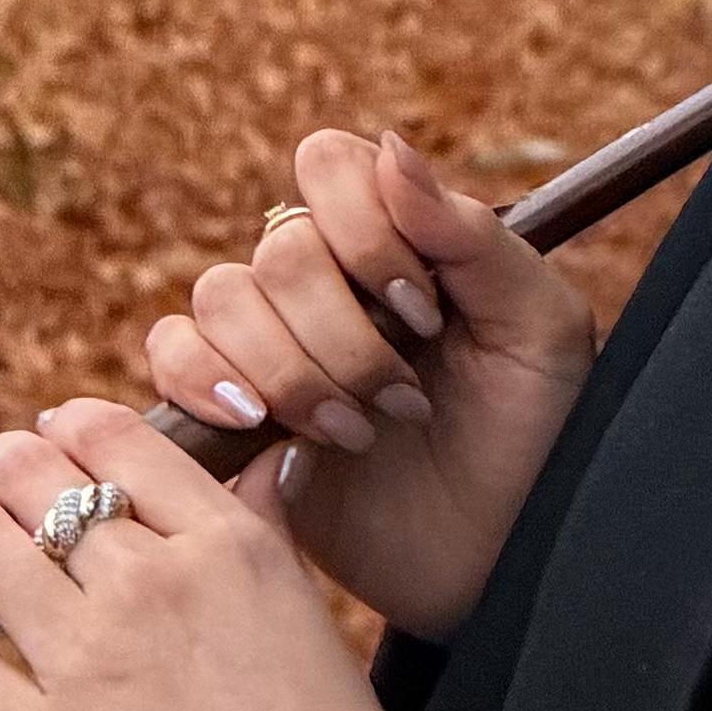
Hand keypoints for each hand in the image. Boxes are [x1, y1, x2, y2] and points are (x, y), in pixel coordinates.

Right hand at [139, 127, 599, 642]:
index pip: (331, 165)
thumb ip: (472, 238)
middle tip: (404, 400)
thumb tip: (391, 150)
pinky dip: (207, 382)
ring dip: (289, 370)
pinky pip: (172, 353)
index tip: (424, 309)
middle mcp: (324, 279)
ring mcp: (269, 340)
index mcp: (397, 240)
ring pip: (221, 297)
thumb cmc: (535, 438)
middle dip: (343, 334)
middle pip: (281, 248)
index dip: (365, 229)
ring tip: (356, 433)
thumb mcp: (539, 331)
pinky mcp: (229, 408)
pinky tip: (267, 427)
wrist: (498, 560)